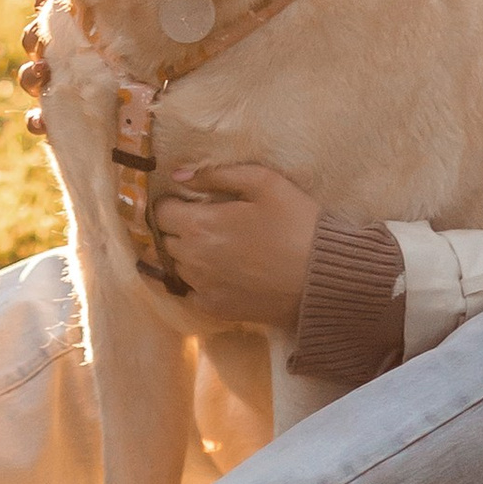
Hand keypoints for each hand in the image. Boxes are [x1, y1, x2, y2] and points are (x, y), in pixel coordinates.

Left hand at [156, 161, 320, 327]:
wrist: (322, 277)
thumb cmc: (296, 223)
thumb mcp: (264, 182)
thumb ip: (217, 174)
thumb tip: (179, 174)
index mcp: (199, 225)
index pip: (159, 212)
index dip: (172, 202)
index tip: (189, 200)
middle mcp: (191, 258)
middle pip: (164, 239)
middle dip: (176, 227)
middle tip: (202, 220)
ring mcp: (201, 287)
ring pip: (175, 265)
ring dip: (185, 253)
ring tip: (213, 245)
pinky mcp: (215, 309)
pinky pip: (189, 292)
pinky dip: (196, 281)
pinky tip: (217, 272)